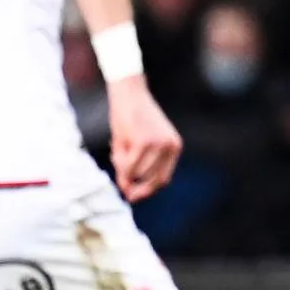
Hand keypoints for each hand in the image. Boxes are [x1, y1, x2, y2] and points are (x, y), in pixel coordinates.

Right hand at [107, 78, 181, 202]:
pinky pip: (130, 166)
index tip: (134, 196)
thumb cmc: (130, 118)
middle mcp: (170, 147)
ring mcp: (159, 145)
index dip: (148, 190)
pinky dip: (120, 163)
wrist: (128, 93)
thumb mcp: (136, 144)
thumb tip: (127, 191)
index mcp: (174, 147)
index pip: (164, 179)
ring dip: (125, 170)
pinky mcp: (144, 142)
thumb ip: (135, 166)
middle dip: (137, 189)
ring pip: (139, 173)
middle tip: (124, 190)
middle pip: (154, 180)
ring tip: (116, 152)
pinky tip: (116, 149)